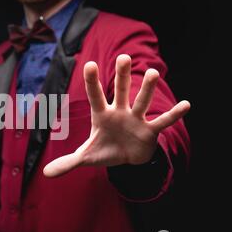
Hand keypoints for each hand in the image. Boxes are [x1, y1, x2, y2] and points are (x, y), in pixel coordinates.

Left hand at [43, 54, 190, 177]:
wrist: (127, 159)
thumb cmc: (105, 150)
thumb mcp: (86, 157)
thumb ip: (67, 162)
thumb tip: (45, 174)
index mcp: (102, 115)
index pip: (95, 96)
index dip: (92, 82)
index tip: (90, 64)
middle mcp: (120, 112)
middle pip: (120, 91)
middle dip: (122, 76)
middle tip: (124, 57)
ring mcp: (136, 119)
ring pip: (141, 101)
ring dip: (147, 89)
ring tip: (153, 72)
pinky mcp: (150, 130)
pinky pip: (162, 121)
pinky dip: (173, 115)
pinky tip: (186, 105)